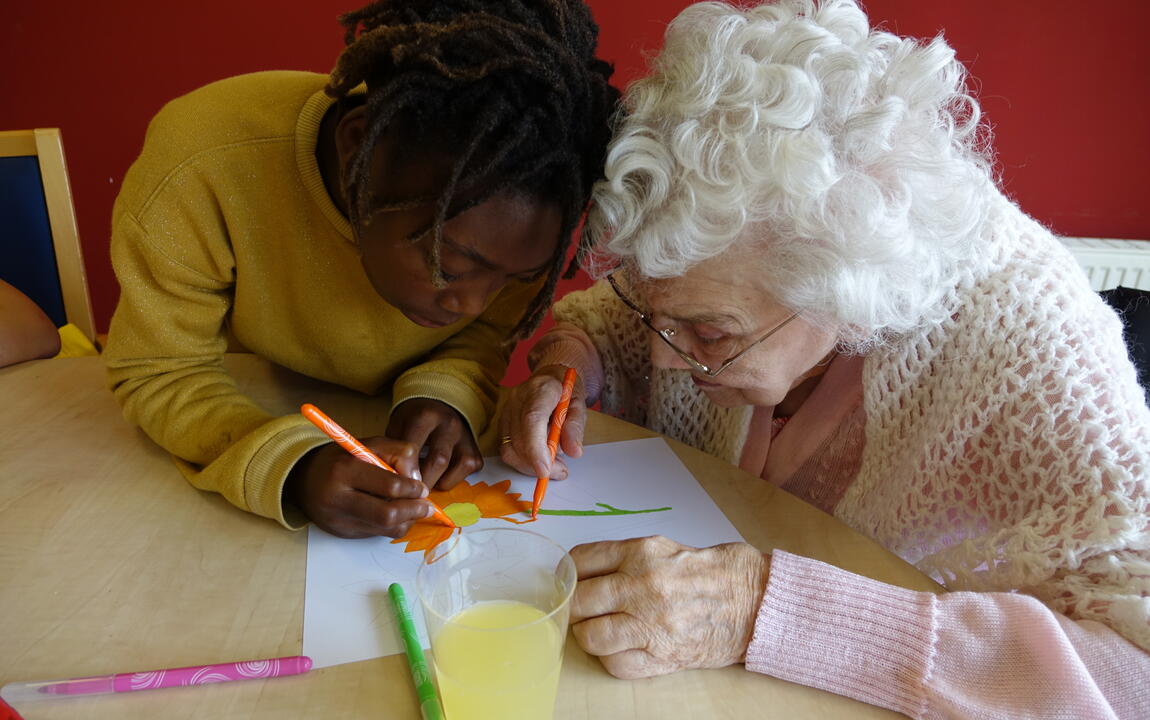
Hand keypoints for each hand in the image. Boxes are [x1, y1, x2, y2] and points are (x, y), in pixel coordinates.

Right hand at [286, 436, 431, 538]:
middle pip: (388, 515)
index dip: (413, 489)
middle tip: (427, 506)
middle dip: (414, 511)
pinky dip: (394, 527)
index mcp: (345, 470)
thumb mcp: (368, 444)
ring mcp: (339, 519)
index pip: (390, 486)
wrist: (304, 479)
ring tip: (414, 510)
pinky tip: (398, 515)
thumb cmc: (342, 458)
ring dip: (408, 521)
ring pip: (385, 529)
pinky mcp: (342, 533)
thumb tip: (417, 480)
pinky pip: (377, 535)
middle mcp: (339, 498)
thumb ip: (397, 453)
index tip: (422, 488)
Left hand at [387, 398, 482, 489]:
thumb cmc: (414, 420)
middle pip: (437, 460)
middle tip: (410, 492)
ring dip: (437, 482)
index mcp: (425, 416)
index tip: (397, 483)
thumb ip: (393, 447)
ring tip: (423, 488)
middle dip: (422, 482)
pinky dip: (453, 479)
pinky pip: (468, 468)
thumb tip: (389, 475)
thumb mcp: (398, 424)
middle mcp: (449, 424)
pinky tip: (440, 479)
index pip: (414, 447)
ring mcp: (464, 435)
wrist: (439, 405)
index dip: (404, 469)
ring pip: (456, 465)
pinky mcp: (474, 447)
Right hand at [499, 364, 587, 479]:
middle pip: (520, 438)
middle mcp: (518, 398)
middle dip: (539, 463)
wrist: (550, 378)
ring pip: (510, 448)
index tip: (545, 469)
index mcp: (541, 389)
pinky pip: (507, 449)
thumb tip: (574, 452)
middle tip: (561, 471)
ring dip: (531, 466)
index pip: (532, 419)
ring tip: (554, 467)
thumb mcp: (579, 405)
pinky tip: (541, 460)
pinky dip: (524, 462)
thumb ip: (576, 427)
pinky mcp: (502, 422)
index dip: (536, 448)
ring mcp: (506, 410)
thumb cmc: (565, 391)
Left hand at [569, 536, 769, 678]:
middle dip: (573, 606)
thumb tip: (582, 570)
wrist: (753, 600)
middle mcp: (642, 586)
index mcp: (642, 553)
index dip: (566, 572)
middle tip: (579, 608)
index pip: (581, 560)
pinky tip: (619, 649)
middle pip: (580, 600)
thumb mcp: (664, 547)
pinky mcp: (664, 656)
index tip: (565, 579)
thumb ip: (624, 557)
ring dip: (588, 635)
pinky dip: (611, 659)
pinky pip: (617, 664)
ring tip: (598, 630)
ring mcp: (652, 624)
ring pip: (591, 637)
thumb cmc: (710, 572)